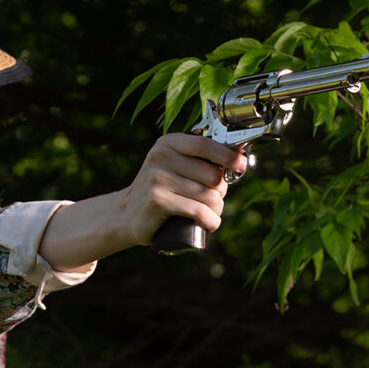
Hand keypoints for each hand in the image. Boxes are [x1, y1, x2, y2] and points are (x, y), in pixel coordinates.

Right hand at [37, 135, 251, 269]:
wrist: (127, 214)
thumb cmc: (161, 190)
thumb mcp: (176, 166)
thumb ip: (200, 159)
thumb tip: (240, 152)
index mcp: (168, 143)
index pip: (205, 145)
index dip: (228, 155)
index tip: (241, 165)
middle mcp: (161, 157)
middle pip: (212, 175)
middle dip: (221, 192)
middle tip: (214, 201)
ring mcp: (157, 178)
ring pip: (209, 196)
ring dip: (216, 210)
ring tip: (209, 214)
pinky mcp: (158, 200)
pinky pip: (198, 211)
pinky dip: (210, 221)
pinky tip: (209, 224)